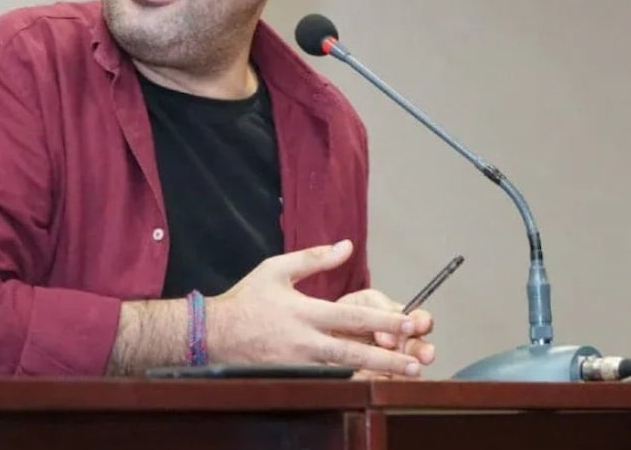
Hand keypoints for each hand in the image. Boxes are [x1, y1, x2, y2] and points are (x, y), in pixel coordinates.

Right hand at [207, 240, 422, 377]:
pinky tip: (374, 385)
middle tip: (417, 362)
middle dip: (389, 358)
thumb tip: (347, 246)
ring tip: (404, 378)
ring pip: (344, 373)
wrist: (213, 334)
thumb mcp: (277, 269)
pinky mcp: (292, 377)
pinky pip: (328, 382)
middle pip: (354, 352)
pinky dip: (353, 384)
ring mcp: (299, 364)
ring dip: (376, 375)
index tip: (408, 322)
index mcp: (304, 312)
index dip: (383, 321)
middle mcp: (305, 341)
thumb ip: (314, 258)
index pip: (351, 318)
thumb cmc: (246, 299)